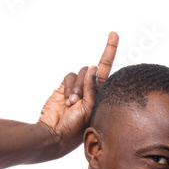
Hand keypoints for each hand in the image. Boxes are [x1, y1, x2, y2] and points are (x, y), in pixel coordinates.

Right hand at [37, 31, 118, 157]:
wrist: (55, 134)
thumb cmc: (76, 127)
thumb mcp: (90, 108)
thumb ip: (93, 87)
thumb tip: (93, 67)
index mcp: (102, 95)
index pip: (108, 70)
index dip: (110, 50)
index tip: (114, 34)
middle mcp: (91, 90)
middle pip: (94, 70)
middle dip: (87, 82)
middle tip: (79, 100)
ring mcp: (78, 88)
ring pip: (81, 72)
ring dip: (77, 86)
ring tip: (73, 103)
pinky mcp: (64, 87)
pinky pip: (69, 76)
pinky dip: (69, 86)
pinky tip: (67, 101)